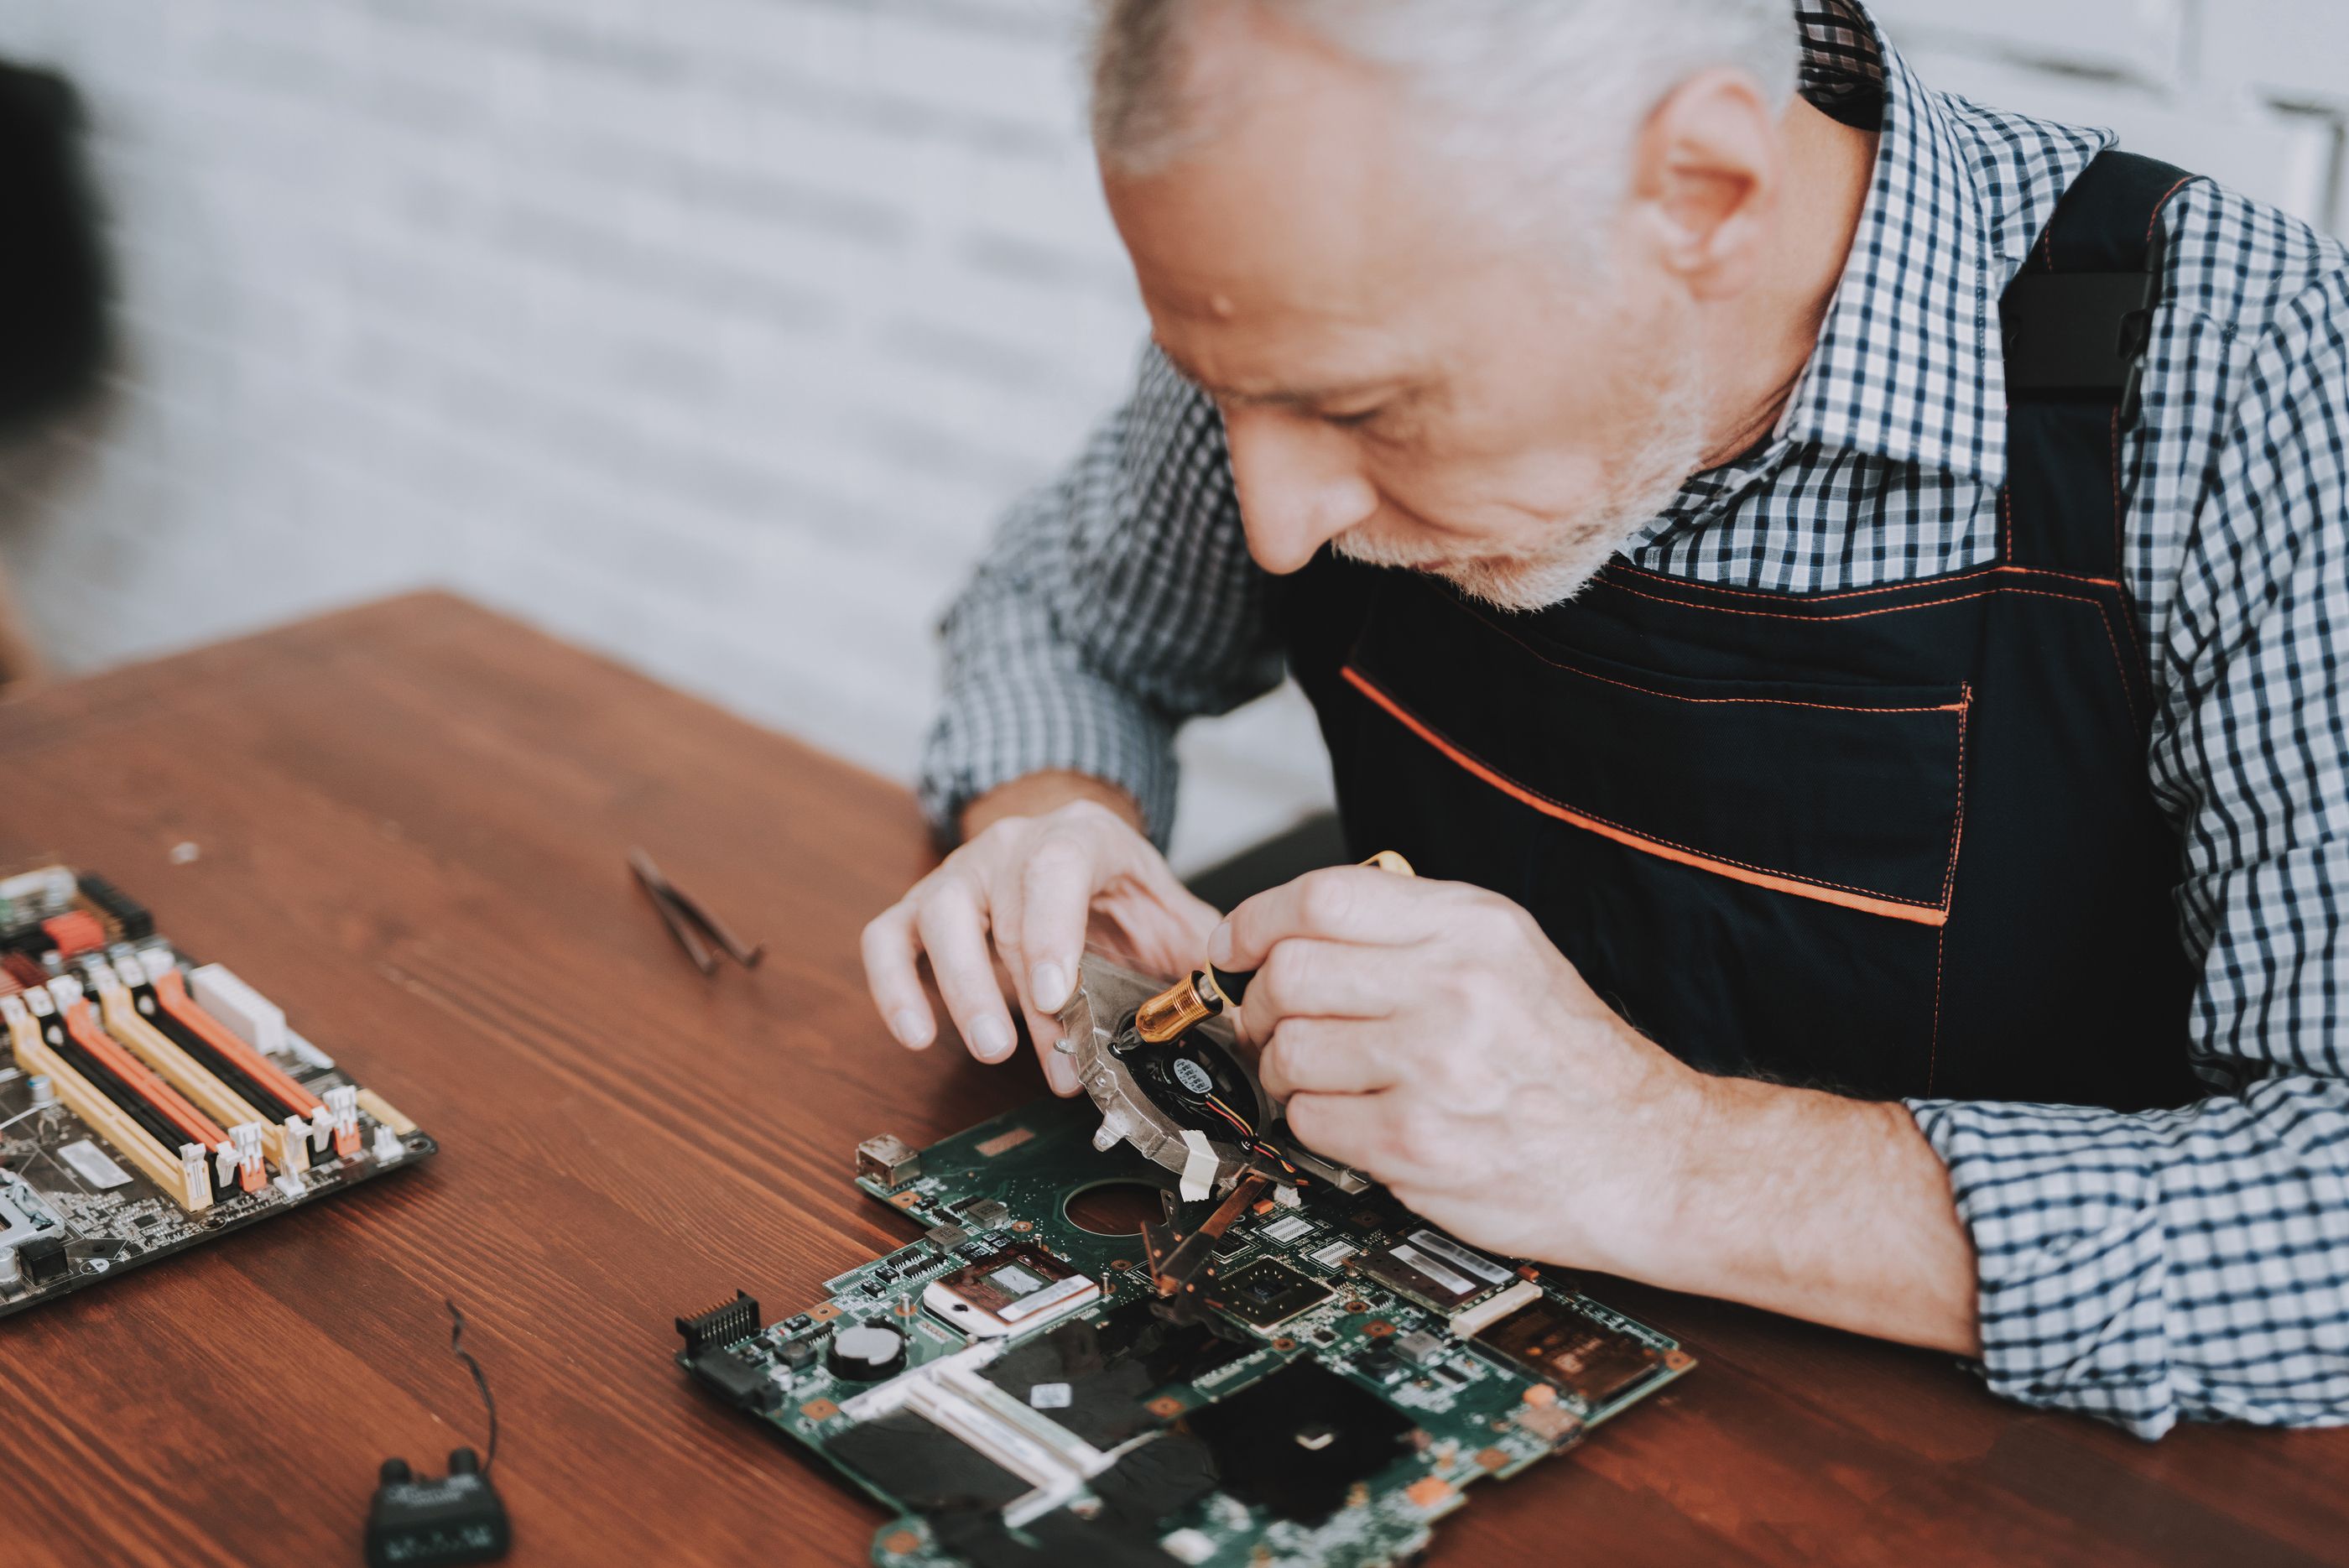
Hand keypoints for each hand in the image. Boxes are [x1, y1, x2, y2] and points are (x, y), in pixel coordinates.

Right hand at [862, 795, 1219, 1093]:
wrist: (1077, 861)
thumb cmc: (1126, 899)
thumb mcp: (1175, 919)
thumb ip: (1203, 961)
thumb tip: (1235, 1011)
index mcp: (1082, 837)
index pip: (1058, 867)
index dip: (1052, 931)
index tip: (1057, 996)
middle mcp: (1012, 845)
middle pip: (1003, 906)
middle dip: (1025, 992)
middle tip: (1055, 1059)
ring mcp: (961, 872)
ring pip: (938, 916)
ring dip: (962, 989)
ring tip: (993, 1048)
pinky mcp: (922, 908)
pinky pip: (888, 939)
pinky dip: (895, 986)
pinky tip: (917, 1034)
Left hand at [1218, 867, 1704, 1272]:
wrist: (1646, 1158)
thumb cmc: (1571, 1061)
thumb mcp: (1510, 955)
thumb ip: (1412, 928)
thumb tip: (1291, 928)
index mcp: (1472, 928)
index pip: (1322, 898)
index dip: (1253, 922)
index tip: (1232, 947)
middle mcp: (1453, 988)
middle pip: (1288, 973)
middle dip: (1258, 1002)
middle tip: (1271, 1023)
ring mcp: (1434, 1069)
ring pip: (1288, 1050)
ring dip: (1285, 1070)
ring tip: (1321, 1079)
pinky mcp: (1416, 1145)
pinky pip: (1311, 1122)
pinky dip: (1316, 1124)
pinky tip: (1356, 1122)